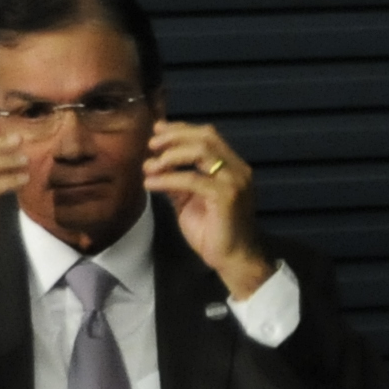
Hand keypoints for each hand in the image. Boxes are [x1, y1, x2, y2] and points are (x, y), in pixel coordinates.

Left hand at [145, 120, 272, 299]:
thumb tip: (153, 165)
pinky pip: (192, 179)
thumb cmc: (214, 233)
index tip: (157, 130)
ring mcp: (234, 181)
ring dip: (171, 154)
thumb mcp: (189, 200)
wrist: (234, 259)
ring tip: (151, 164)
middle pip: (206, 137)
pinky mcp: (226, 196)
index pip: (208, 136)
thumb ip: (177, 181)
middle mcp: (238, 169)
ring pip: (201, 151)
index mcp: (232, 167)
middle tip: (151, 144)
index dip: (181, 129)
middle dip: (175, 136)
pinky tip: (151, 184)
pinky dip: (168, 178)